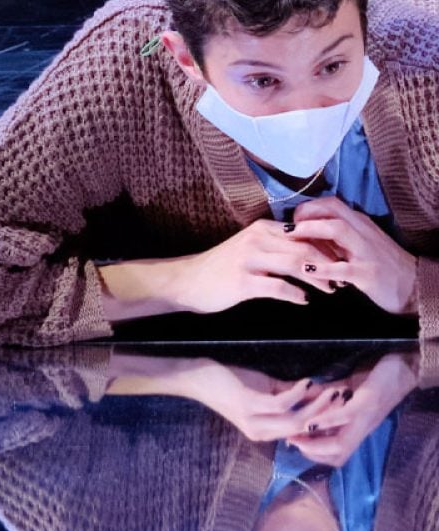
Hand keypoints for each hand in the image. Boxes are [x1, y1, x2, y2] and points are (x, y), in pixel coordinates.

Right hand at [100, 219, 338, 321]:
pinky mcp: (243, 281)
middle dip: (329, 263)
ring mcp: (249, 260)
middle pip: (305, 247)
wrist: (186, 281)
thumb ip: (275, 246)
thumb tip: (308, 251)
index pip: (305, 232)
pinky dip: (295, 294)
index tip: (344, 259)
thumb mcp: (249, 249)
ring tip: (331, 290)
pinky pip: (278, 287)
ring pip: (296, 264)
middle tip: (344, 277)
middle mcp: (257, 239)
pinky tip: (303, 301)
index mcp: (262, 229)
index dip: (328, 246)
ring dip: (318, 279)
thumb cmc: (220, 269)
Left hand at [136, 358, 350, 442]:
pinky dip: (298, 394)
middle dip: (329, 418)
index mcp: (266, 431)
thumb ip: (291, 394)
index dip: (326, 423)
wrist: (197, 376)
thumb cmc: (231, 381)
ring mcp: (254, 421)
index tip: (348, 408)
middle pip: (304, 431)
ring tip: (337, 392)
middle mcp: (261, 432)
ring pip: (295, 421)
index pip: (303, 433)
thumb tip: (321, 392)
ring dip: (319, 407)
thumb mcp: (266, 390)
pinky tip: (309, 382)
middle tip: (350, 401)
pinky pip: (281, 404)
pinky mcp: (248, 406)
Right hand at [285, 352, 417, 465]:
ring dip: (315, 444)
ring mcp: (365, 418)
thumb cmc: (373, 381)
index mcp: (357, 429)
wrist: (403, 368)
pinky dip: (325, 422)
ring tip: (296, 435)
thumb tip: (301, 404)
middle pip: (338, 457)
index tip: (293, 441)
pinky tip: (309, 421)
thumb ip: (327, 402)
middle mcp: (361, 429)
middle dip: (311, 453)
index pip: (336, 455)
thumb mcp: (345, 395)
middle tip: (291, 440)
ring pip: (341, 445)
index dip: (313, 454)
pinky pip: (345, 418)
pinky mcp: (368, 403)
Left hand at [286, 197, 417, 314]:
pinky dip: (323, 267)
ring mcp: (365, 251)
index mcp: (359, 223)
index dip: (307, 208)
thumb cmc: (377, 264)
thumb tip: (303, 230)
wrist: (410, 285)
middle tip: (285, 229)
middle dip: (305, 215)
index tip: (290, 220)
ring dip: (311, 231)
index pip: (331, 203)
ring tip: (291, 238)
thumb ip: (335, 236)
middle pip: (332, 210)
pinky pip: (343, 267)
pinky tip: (306, 269)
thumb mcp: (357, 244)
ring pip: (338, 230)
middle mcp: (362, 232)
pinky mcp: (367, 273)